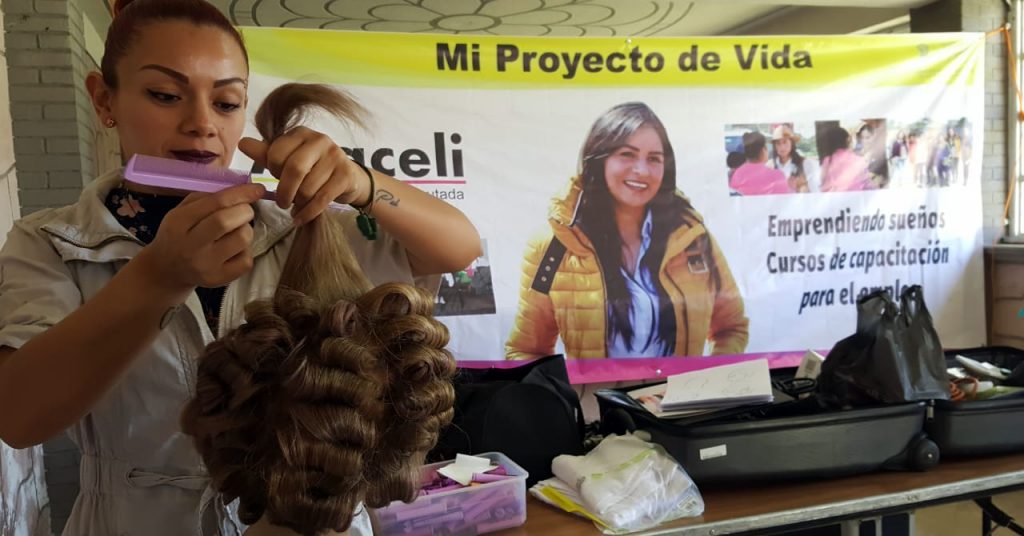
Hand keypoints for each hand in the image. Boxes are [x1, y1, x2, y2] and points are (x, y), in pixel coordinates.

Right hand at [136, 184, 264, 294]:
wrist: (167, 270)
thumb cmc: (179, 234)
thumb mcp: (182, 211)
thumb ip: (207, 198)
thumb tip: (243, 191)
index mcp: (179, 222)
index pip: (215, 203)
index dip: (241, 193)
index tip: (258, 188)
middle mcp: (190, 245)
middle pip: (227, 221)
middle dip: (245, 211)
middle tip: (244, 211)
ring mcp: (205, 265)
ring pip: (242, 239)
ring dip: (246, 230)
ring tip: (235, 231)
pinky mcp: (218, 279)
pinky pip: (246, 260)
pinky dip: (246, 251)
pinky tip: (234, 249)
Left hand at [238, 127, 371, 225]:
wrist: (349, 178)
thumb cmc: (313, 169)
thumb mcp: (288, 160)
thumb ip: (266, 154)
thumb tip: (242, 144)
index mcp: (301, 133)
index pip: (277, 153)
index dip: (273, 172)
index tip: (277, 180)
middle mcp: (320, 140)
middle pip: (294, 169)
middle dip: (284, 191)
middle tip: (282, 203)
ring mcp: (335, 156)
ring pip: (308, 187)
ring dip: (298, 203)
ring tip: (296, 207)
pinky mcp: (345, 175)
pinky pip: (322, 198)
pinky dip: (308, 213)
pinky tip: (300, 218)